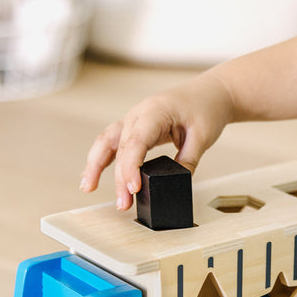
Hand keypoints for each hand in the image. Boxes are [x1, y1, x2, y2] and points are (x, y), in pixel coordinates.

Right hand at [80, 72, 233, 209]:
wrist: (209, 92)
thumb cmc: (205, 108)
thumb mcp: (202, 137)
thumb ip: (187, 161)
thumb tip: (173, 183)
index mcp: (155, 112)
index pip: (137, 142)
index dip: (132, 167)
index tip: (133, 188)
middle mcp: (139, 114)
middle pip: (122, 148)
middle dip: (119, 178)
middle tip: (123, 204)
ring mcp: (133, 119)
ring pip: (107, 142)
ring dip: (96, 165)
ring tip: (87, 188)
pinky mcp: (135, 127)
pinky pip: (112, 142)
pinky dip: (101, 158)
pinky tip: (92, 175)